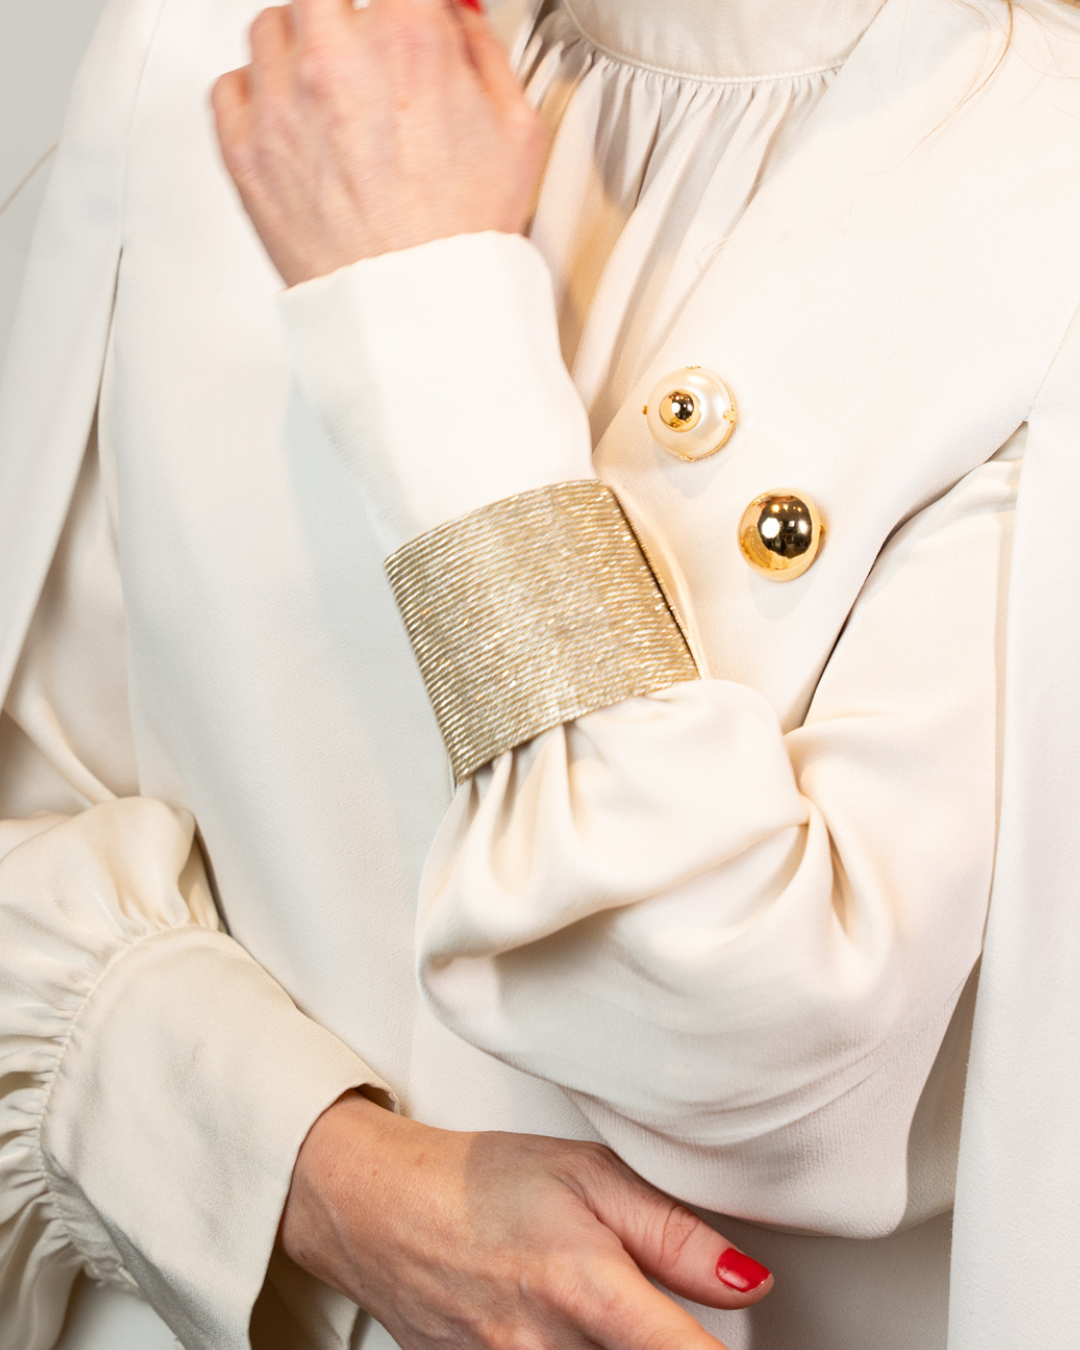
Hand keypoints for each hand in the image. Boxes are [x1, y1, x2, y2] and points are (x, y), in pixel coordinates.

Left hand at [212, 0, 545, 284]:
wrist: (415, 311)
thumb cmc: (462, 239)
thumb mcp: (517, 131)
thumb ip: (483, 52)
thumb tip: (459, 20)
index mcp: (406, 42)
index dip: (409, 6)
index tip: (411, 16)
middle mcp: (334, 61)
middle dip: (349, 17)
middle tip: (368, 52)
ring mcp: (282, 104)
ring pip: (271, 28)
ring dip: (301, 48)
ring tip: (331, 93)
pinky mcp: (245, 151)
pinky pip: (230, 85)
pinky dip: (257, 93)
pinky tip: (292, 121)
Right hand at [281, 1093, 772, 1349]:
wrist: (378, 1210)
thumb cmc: (481, 1181)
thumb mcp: (587, 1173)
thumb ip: (673, 1232)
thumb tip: (750, 1280)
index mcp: (586, 1287)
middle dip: (663, 1347)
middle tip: (649, 1306)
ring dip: (616, 1349)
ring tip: (595, 1303)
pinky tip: (568, 1326)